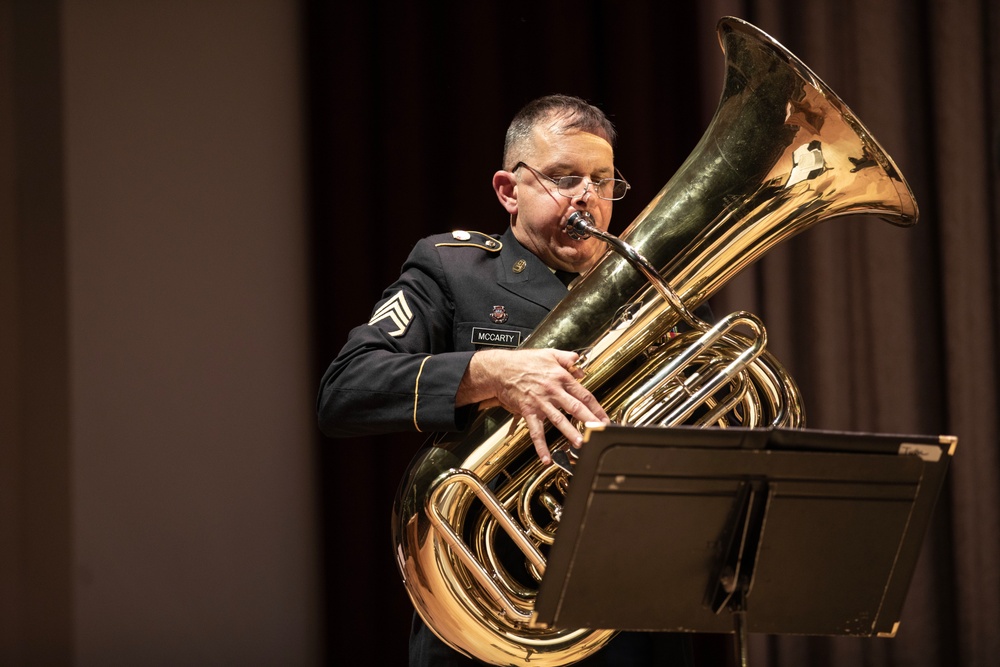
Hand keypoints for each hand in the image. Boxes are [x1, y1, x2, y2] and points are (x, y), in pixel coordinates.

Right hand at [457, 348, 609, 464]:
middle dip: (590, 421)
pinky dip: (540, 446)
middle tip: (601, 432)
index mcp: (561, 377)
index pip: (584, 394)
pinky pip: (535, 431)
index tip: (605, 418)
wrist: (500, 369)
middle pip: (576, 408)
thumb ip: (566, 357)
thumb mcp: (548, 354)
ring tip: (581, 443)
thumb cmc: (523, 361)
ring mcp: (540, 402)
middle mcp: (553, 391)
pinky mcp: (528, 411)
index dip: (597, 408)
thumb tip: (578, 361)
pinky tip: (546, 458)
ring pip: (559, 420)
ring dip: (570, 433)